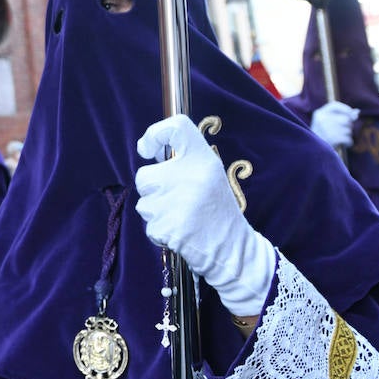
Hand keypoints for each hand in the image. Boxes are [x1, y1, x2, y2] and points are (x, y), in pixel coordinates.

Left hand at [135, 115, 276, 315]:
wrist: (234, 250)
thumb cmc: (216, 211)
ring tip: (182, 218)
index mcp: (204, 160)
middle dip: (152, 190)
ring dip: (156, 213)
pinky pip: (149, 226)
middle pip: (144, 176)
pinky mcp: (171, 227)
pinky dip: (159, 232)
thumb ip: (183, 162)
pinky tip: (180, 233)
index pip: (177, 128)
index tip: (147, 149)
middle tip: (177, 201)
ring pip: (144, 203)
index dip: (154, 133)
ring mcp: (180, 202)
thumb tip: (147, 150)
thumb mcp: (208, 176)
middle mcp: (192, 176)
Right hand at [310, 101, 358, 148]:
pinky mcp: (331, 139)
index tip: (352, 115)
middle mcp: (322, 120)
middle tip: (343, 132)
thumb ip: (342, 116)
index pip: (335, 105)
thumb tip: (357, 111)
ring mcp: (326, 129)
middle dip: (348, 126)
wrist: (314, 152)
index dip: (345, 109)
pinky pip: (348, 138)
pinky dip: (349, 143)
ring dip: (348, 135)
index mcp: (319, 114)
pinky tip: (344, 145)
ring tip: (341, 139)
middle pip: (345, 119)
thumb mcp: (328, 124)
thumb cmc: (323, 137)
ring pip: (348, 129)